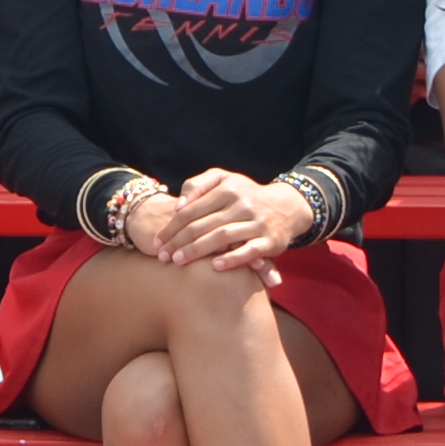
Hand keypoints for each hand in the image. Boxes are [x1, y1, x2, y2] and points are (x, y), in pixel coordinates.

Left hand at [153, 167, 313, 273]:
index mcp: (228, 188)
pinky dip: (232, 259)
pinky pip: (249, 251)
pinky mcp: (271, 241)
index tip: (157, 242)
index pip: (192, 210)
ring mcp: (258, 222)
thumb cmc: (246, 194)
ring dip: (197, 251)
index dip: (172, 227)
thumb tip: (179, 206)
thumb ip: (198, 184)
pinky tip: (214, 267)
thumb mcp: (224, 179)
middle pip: (203, 225)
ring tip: (178, 261)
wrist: (287, 206)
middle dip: (179, 242)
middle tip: (163, 256)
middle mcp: (243, 204)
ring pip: (222, 237)